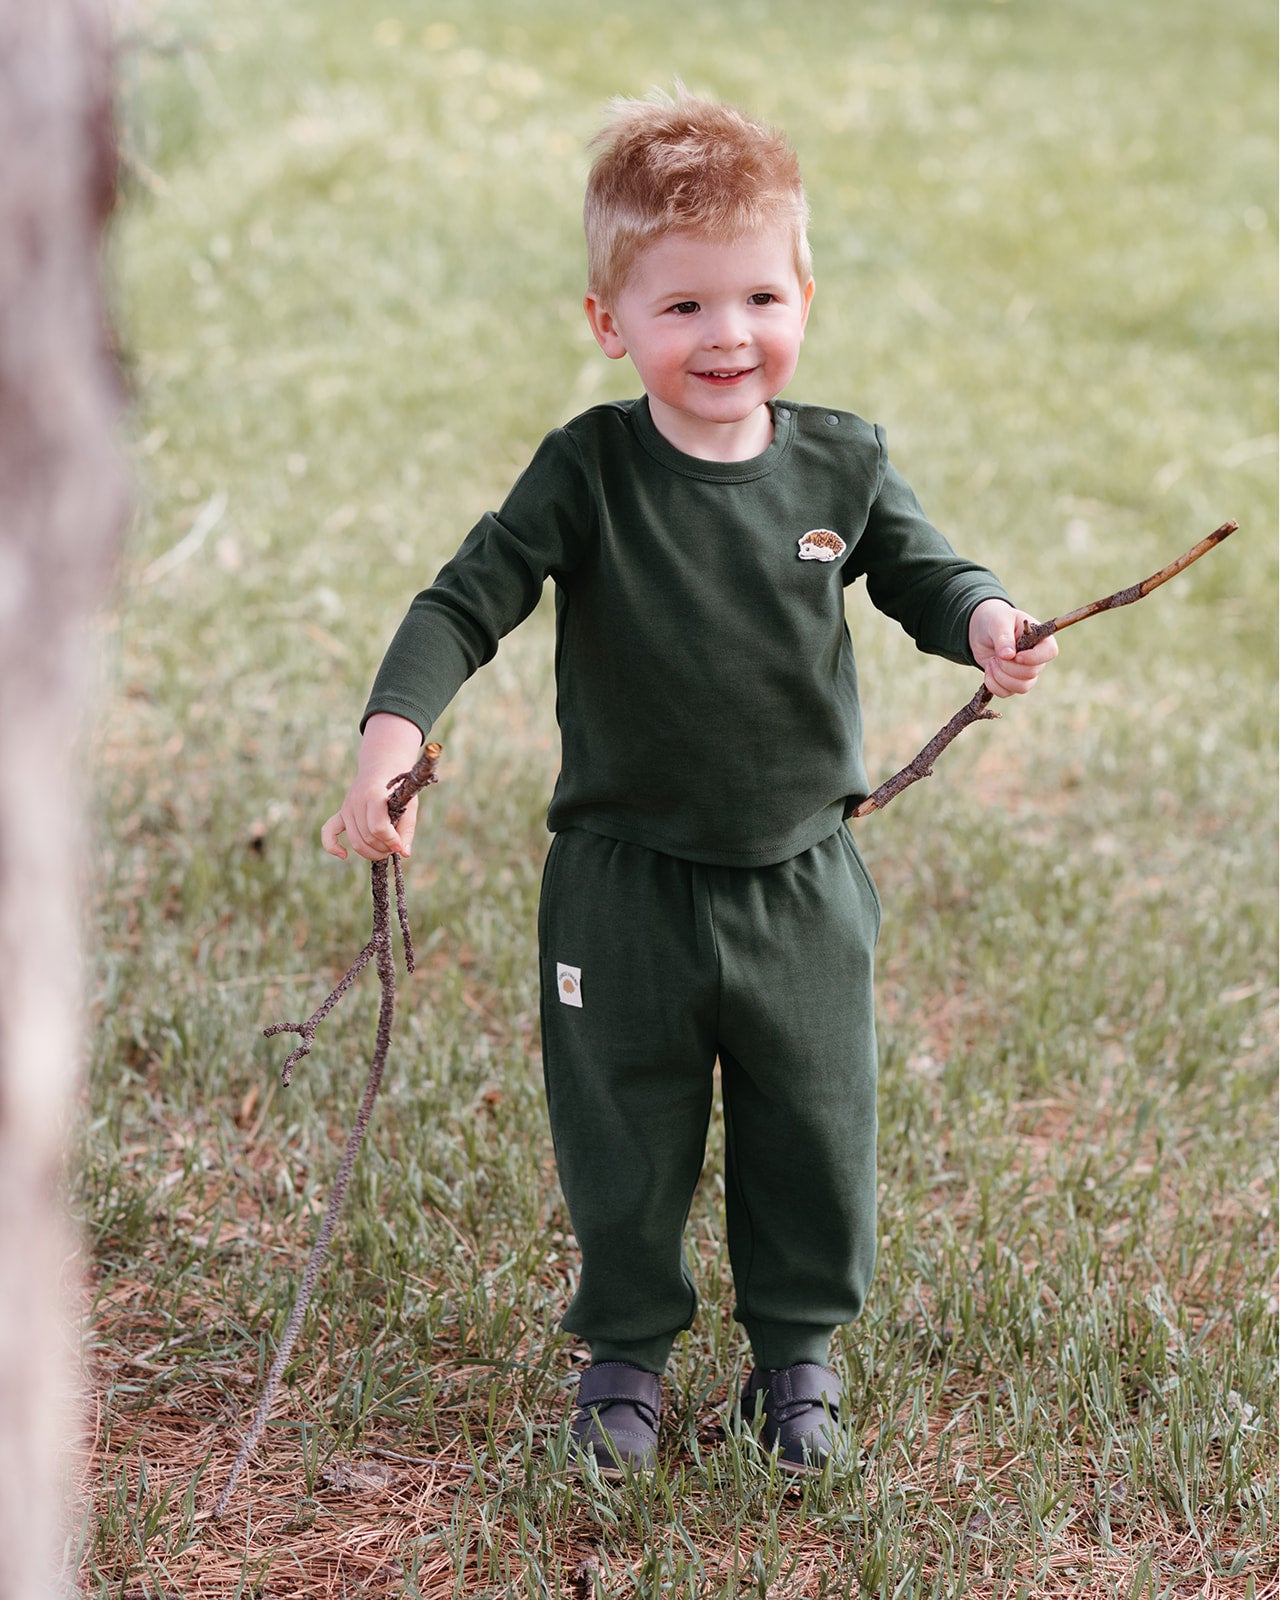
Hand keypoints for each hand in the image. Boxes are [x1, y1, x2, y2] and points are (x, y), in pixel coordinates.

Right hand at [321, 712, 424, 861]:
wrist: (382, 768)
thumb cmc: (399, 788)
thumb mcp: (410, 804)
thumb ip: (407, 829)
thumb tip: (404, 853)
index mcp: (374, 795)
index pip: (378, 827)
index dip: (391, 841)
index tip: (400, 846)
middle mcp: (356, 801)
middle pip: (367, 837)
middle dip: (383, 849)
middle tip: (395, 848)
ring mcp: (346, 807)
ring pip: (355, 840)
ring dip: (371, 852)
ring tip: (385, 850)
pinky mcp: (341, 813)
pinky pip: (329, 832)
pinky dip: (332, 846)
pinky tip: (344, 855)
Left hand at [968, 598, 1057, 698]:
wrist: (982, 630)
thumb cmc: (995, 620)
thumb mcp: (998, 621)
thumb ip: (1004, 637)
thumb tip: (1008, 655)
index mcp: (1041, 639)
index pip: (1050, 653)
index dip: (1033, 658)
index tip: (1015, 655)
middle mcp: (1037, 658)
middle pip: (1031, 674)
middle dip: (1008, 666)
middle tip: (997, 654)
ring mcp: (1025, 673)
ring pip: (1021, 687)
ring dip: (1000, 677)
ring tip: (992, 661)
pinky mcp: (1011, 682)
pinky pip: (1006, 693)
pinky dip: (993, 684)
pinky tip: (989, 669)